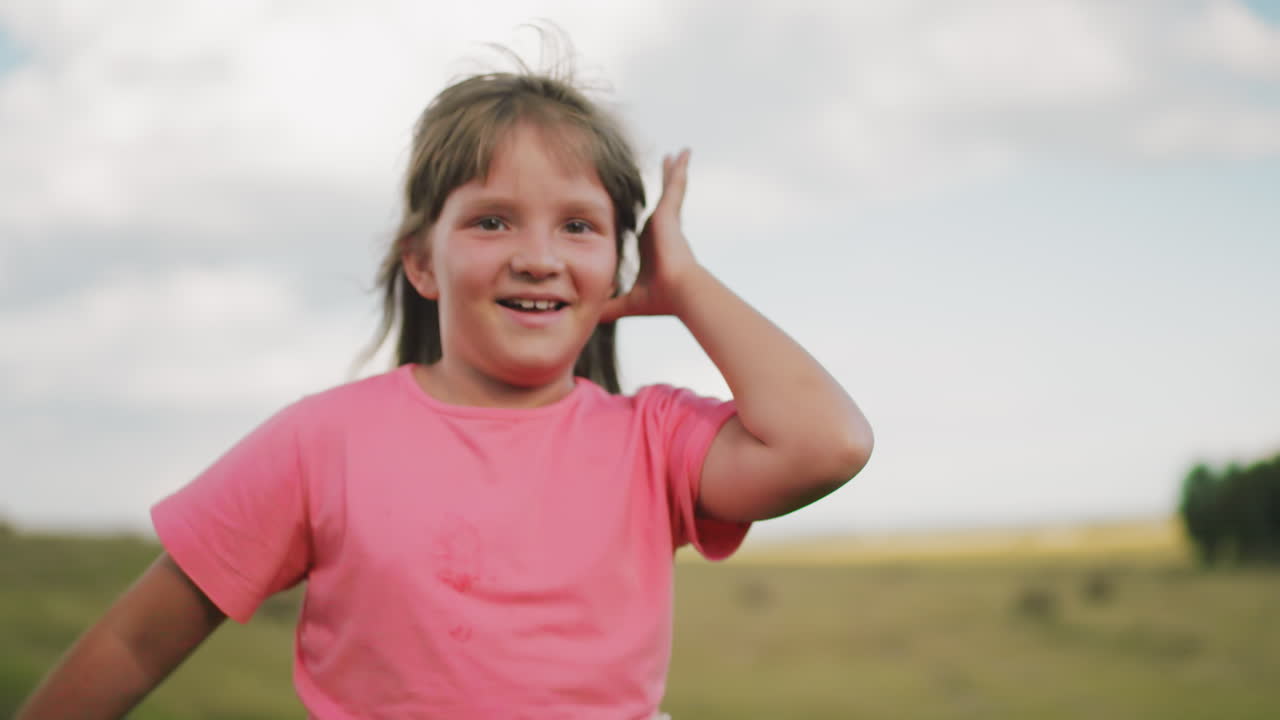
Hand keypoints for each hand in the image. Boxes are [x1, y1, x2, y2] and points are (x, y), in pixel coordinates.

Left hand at [599, 149, 700, 321]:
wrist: (680, 292)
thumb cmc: (660, 300)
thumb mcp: (627, 302)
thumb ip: (610, 307)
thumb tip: (591, 320)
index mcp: (652, 247)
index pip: (648, 225)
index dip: (646, 215)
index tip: (645, 208)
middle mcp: (661, 231)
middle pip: (663, 202)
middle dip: (664, 184)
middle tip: (666, 166)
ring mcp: (668, 221)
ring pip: (670, 190)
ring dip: (674, 171)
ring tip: (677, 154)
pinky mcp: (671, 214)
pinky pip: (675, 185)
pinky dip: (679, 170)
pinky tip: (683, 153)